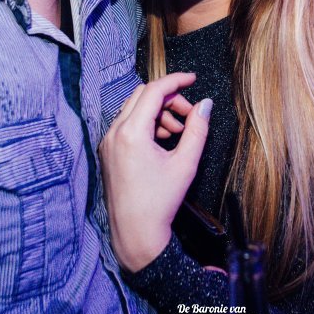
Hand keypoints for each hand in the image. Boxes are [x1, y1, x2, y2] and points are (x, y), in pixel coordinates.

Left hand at [100, 72, 212, 271]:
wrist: (136, 233)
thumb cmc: (160, 202)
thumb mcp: (186, 163)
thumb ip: (197, 129)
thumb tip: (205, 105)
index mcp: (131, 132)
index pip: (154, 91)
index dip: (176, 81)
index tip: (193, 79)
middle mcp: (114, 133)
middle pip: (142, 96)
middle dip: (169, 99)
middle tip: (190, 114)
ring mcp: (108, 142)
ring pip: (134, 110)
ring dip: (159, 113)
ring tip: (179, 133)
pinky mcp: (108, 152)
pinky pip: (127, 125)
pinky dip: (147, 125)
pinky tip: (164, 141)